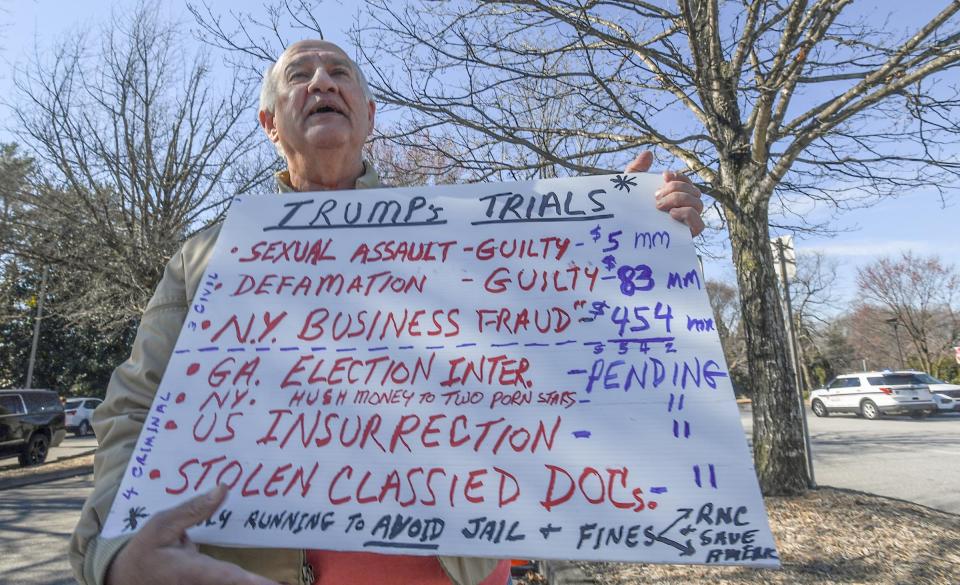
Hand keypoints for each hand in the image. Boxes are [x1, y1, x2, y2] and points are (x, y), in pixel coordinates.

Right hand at [106, 485, 279, 584]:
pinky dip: (244, 580)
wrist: (124, 577)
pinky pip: (226, 583)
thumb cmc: (145, 549)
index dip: (251, 582)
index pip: (227, 577)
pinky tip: (272, 581)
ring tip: (285, 583)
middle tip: (289, 584)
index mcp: (190, 570)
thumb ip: (194, 509)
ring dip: (253, 582)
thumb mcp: (162, 524)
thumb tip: (224, 488)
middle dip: (260, 584)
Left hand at [624, 152, 704, 236]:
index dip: (679, 176)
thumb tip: (649, 154)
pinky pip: (699, 224)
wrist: (621, 237)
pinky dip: (688, 214)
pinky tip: (672, 214)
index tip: (663, 176)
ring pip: (698, 204)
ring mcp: (686, 223)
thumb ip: (637, 170)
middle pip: (694, 191)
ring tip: (660, 206)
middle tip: (656, 196)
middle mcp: (683, 209)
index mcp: (673, 197)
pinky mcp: (686, 237)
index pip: (686, 182)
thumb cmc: (626, 213)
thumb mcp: (629, 191)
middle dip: (677, 188)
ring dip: (680, 199)